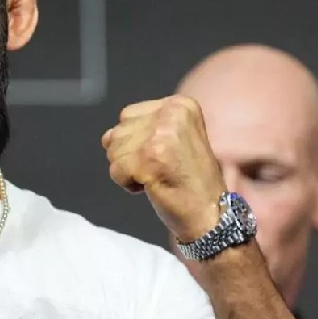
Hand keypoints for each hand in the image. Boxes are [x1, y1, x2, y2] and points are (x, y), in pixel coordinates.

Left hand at [101, 96, 226, 242]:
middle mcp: (171, 114)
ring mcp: (160, 135)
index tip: (162, 156)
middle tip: (160, 169)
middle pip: (119, 131)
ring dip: (129, 170)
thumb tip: (106, 137)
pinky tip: (153, 185)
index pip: (129, 115)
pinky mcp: (148, 158)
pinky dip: (128, 183)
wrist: (210, 213)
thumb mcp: (174, 139)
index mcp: (180, 105)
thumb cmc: (190, 181)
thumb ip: (142, 129)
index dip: (136, 141)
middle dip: (130, 155)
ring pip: (114, 150)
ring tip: (158, 176)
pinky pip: (116, 170)